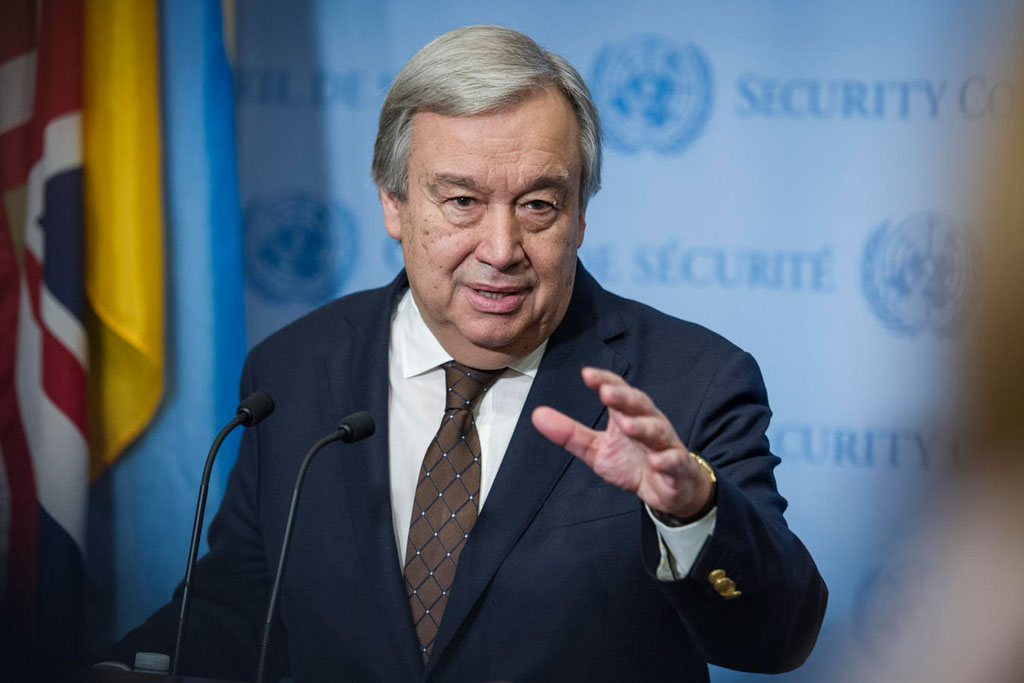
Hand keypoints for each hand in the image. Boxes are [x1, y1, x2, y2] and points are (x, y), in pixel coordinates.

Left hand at [531, 367, 713, 519]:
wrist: (669, 489)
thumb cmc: (633, 462)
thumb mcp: (597, 450)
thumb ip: (570, 433)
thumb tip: (537, 414)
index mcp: (629, 414)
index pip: (618, 390)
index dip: (605, 380)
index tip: (586, 374)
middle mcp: (649, 423)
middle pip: (639, 404)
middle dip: (624, 398)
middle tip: (605, 393)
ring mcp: (665, 444)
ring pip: (657, 430)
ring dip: (642, 427)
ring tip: (626, 425)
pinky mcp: (677, 468)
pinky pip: (674, 461)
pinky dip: (666, 460)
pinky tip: (656, 461)